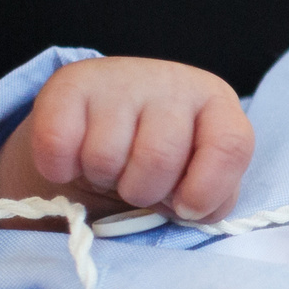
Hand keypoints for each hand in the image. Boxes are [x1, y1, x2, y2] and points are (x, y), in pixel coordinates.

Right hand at [0, 56, 253, 220]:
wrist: (103, 123)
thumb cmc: (161, 161)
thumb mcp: (195, 179)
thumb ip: (210, 198)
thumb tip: (192, 210)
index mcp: (216, 105)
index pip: (230, 146)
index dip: (205, 190)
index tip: (183, 208)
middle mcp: (172, 83)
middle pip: (159, 158)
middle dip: (143, 191)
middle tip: (136, 182)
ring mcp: (120, 79)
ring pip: (105, 157)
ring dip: (102, 178)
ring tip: (110, 165)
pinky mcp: (69, 82)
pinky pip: (58, 146)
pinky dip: (60, 168)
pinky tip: (74, 157)